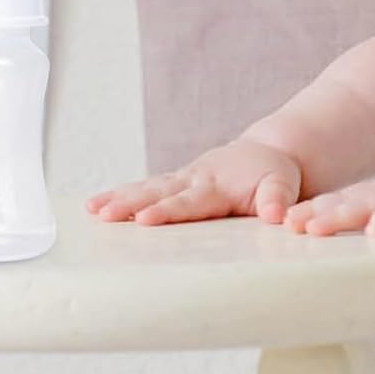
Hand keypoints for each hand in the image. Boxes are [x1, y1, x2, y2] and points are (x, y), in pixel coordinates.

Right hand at [86, 139, 302, 225]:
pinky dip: (120, 194)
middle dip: (129, 203)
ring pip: (145, 187)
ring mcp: (181, 179)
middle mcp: (193, 179)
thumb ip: (278, 199)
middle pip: (157, 192)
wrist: (265, 153)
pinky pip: (144, 187)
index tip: (144, 220)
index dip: (167, 211)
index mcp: (217, 185)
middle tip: (103, 214)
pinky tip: (95, 206)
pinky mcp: (174, 182)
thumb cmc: (273, 175)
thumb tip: (276, 215)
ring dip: (118, 198)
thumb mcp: (283, 185)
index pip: (188, 202)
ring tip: (92, 210)